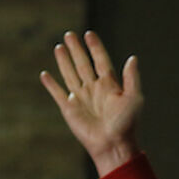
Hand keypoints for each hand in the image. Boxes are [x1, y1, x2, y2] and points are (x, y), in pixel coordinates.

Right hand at [40, 30, 143, 176]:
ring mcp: (81, 98)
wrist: (113, 144)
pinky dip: (51, 84)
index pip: (101, 61)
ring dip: (64, 61)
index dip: (95, 47)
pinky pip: (57, 93)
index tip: (89, 34)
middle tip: (69, 34)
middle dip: (76, 49)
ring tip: (59, 46)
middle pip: (83, 64)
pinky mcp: (69, 109)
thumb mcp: (134, 98)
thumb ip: (132, 78)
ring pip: (70, 74)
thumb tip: (133, 57)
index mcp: (110, 85)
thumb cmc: (126, 124)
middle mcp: (94, 89)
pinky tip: (45, 74)